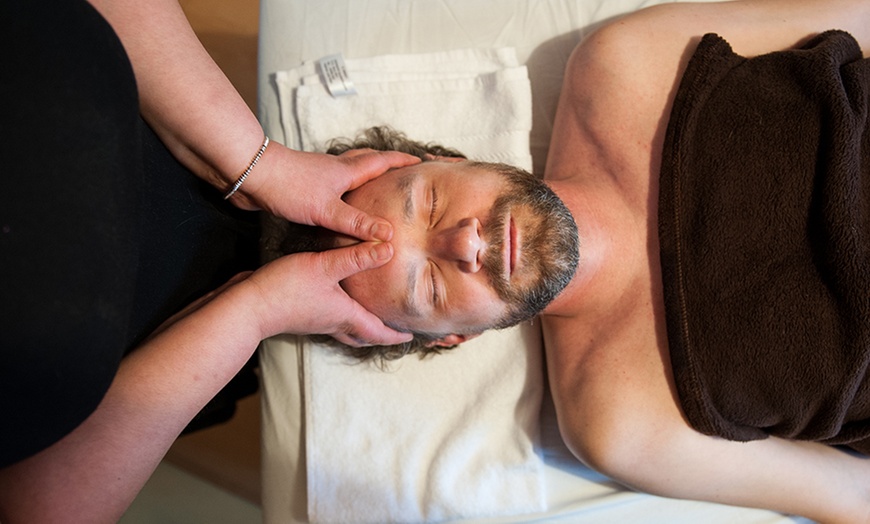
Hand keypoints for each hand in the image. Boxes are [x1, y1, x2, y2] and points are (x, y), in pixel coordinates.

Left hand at [232, 143, 419, 240]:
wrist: (249, 174)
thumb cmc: (288, 186)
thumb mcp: (327, 210)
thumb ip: (357, 223)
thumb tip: (389, 235)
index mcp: (347, 171)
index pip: (383, 162)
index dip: (403, 162)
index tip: (422, 162)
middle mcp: (336, 170)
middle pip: (368, 162)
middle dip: (387, 165)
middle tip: (402, 172)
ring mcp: (319, 177)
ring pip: (349, 174)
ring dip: (366, 178)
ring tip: (376, 191)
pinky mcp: (304, 186)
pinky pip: (333, 187)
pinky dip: (345, 192)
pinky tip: (340, 206)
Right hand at [241, 241, 412, 346]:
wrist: (247, 307)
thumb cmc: (286, 289)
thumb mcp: (326, 266)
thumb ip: (357, 257)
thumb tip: (390, 248)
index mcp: (345, 316)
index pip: (378, 332)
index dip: (396, 334)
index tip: (411, 336)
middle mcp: (333, 323)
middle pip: (363, 336)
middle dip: (380, 335)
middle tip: (395, 330)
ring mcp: (315, 321)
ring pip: (345, 329)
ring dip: (361, 327)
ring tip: (371, 316)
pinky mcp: (300, 314)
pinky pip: (328, 320)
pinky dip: (341, 315)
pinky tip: (337, 298)